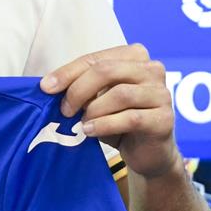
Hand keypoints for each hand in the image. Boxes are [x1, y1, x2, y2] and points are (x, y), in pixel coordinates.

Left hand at [41, 42, 181, 180]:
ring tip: (81, 124)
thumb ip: (80, 87)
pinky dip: (105, 125)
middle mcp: (152, 69)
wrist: (146, 153)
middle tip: (64, 109)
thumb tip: (49, 85)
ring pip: (120, 94)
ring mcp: (162, 93)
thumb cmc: (119, 121)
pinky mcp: (164, 119)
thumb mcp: (97, 100)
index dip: (68, 72)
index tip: (46, 87)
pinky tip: (90, 131)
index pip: (96, 59)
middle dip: (78, 90)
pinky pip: (131, 118)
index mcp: (135, 57)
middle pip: (107, 71)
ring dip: (94, 110)